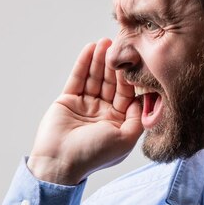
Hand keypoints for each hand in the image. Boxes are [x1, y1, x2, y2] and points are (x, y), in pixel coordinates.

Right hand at [27, 38, 142, 184]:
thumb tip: (144, 98)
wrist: (59, 161)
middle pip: (111, 83)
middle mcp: (103, 113)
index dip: (130, 77)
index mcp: (118, 123)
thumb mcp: (125, 139)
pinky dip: (83, 63)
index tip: (134, 60)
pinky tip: (90, 49)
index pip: (127, 94)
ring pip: (95, 78)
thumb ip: (138, 118)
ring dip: (100, 60)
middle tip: (118, 45)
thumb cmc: (93, 155)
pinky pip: (77, 78)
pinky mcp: (68, 100)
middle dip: (114, 65)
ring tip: (104, 43)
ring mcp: (85, 105)